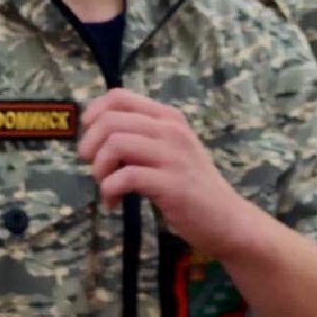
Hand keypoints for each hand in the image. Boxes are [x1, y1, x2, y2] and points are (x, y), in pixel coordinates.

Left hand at [78, 88, 262, 255]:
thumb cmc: (190, 184)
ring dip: (99, 169)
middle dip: (90, 146)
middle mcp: (171, 130)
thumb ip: (140, 135)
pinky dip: (109, 191)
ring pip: (115, 144)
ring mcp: (173, 155)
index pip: (118, 97)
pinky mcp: (171, 184)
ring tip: (105, 185)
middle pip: (110, 121)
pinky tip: (114, 203)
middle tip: (93, 167)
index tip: (89, 139)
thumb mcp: (169, 149)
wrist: (226, 219)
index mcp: (168, 117)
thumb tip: (94, 130)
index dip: (93, 114)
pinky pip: (124, 177)